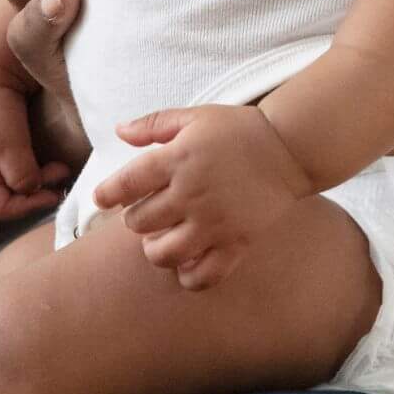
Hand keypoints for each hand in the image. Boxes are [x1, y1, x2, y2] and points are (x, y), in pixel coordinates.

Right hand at [0, 77, 70, 220]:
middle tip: (60, 174)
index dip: (29, 206)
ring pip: (6, 181)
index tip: (55, 192)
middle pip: (2, 196)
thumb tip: (32, 191)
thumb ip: (22, 177)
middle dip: (33, 191)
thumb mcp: (11, 147)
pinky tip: (42, 156)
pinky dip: (27, 165)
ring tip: (57, 167)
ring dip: (33, 177)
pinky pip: (6, 165)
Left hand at [91, 105, 313, 288]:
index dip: (107, 194)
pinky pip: (204, 275)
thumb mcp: (196, 116)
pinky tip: (187, 263)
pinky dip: (189, 276)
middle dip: (135, 219)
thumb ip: (154, 124)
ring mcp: (214, 222)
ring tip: (162, 238)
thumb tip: (119, 132)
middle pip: (139, 222)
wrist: (290, 148)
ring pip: (163, 254)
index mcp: (178, 158)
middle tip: (147, 212)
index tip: (103, 198)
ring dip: (155, 249)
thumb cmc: (239, 130)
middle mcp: (192, 193)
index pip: (127, 184)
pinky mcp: (236, 242)